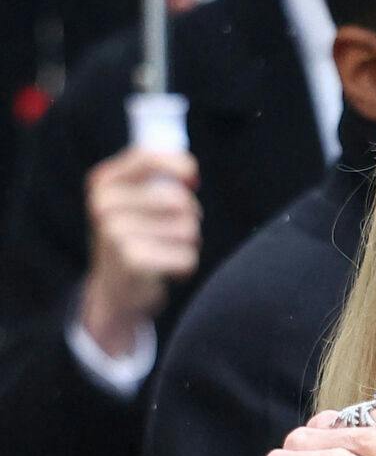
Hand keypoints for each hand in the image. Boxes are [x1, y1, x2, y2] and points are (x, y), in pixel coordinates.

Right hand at [79, 145, 201, 353]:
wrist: (114, 296)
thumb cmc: (133, 243)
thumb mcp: (133, 205)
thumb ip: (155, 182)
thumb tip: (191, 172)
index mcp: (102, 183)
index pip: (146, 159)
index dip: (179, 165)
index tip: (194, 180)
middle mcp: (104, 205)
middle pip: (177, 199)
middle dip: (190, 217)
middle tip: (179, 233)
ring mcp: (115, 234)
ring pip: (187, 229)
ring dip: (190, 243)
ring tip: (170, 253)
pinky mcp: (133, 262)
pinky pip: (187, 257)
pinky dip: (187, 266)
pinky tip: (170, 272)